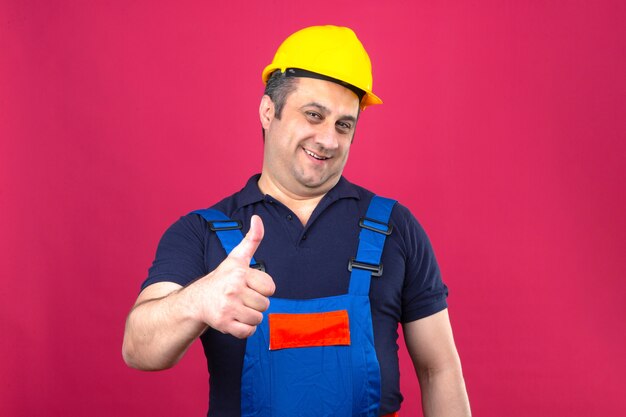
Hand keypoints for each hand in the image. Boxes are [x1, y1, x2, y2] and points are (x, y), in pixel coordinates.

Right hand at [190, 215, 275, 337]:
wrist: (196, 301)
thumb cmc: (221, 279)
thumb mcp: (236, 258)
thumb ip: (251, 239)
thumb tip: (257, 218)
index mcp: (239, 272)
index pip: (270, 287)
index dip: (261, 289)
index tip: (247, 285)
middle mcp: (233, 289)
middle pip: (265, 305)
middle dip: (255, 304)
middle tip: (240, 299)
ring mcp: (227, 307)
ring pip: (258, 319)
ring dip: (250, 317)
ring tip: (236, 309)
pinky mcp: (223, 324)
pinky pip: (248, 332)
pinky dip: (244, 329)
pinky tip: (234, 320)